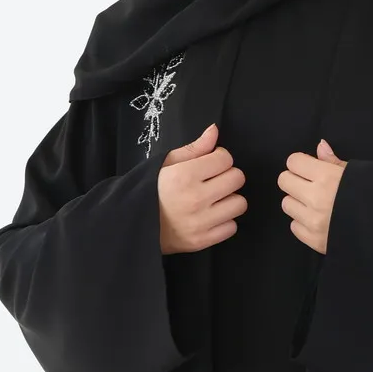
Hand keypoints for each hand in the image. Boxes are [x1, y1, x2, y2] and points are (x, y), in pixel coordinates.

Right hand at [157, 122, 245, 253]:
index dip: (219, 158)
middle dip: (227, 176)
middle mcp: (195, 198)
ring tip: (214, 200)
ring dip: (229, 200)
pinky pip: (232, 227)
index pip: (225, 158)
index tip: (210, 164)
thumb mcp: (167, 163)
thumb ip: (195, 148)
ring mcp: (200, 222)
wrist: (133, 223)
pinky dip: (224, 221)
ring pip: (239, 203)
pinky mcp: (202, 241)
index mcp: (185, 175)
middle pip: (237, 179)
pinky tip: (210, 216)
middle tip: (213, 181)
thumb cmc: (151, 190)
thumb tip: (214, 130)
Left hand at [279, 139, 345, 255]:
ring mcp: (312, 221)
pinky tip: (318, 221)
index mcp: (327, 177)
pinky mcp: (313, 240)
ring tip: (315, 205)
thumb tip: (319, 146)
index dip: (302, 163)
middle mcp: (315, 198)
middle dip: (295, 180)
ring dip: (298, 202)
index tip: (311, 168)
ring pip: (286, 204)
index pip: (293, 162)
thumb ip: (335, 162)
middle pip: (284, 181)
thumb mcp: (361, 172)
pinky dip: (303, 222)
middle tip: (310, 185)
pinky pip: (294, 226)